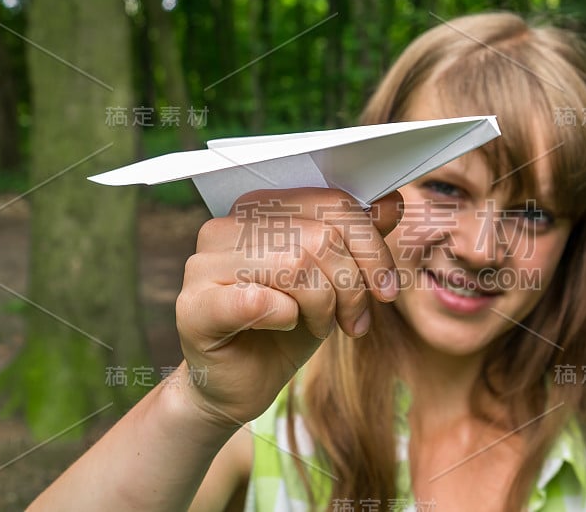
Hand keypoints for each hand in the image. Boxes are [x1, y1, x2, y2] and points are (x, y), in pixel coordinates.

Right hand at [174, 188, 402, 426]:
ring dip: (322, 305)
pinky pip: (256, 300)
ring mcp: (203, 263)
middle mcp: (226, 226)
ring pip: (294, 264)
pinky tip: (284, 326)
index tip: (386, 289)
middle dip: (350, 285)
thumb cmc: (287, 328)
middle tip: (353, 320)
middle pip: (318, 236)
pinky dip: (285, 318)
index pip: (331, 203)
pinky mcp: (194, 306)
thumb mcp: (334, 280)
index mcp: (261, 208)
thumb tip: (392, 202)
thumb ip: (358, 238)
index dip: (370, 247)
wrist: (243, 383)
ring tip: (320, 326)